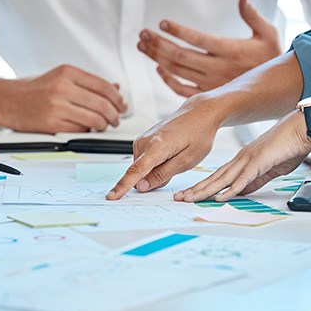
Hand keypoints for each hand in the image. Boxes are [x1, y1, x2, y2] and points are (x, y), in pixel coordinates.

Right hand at [0, 65, 127, 133]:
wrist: (6, 100)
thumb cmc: (35, 89)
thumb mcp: (61, 77)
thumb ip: (88, 83)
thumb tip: (116, 89)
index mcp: (67, 73)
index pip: (104, 87)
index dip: (118, 99)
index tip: (122, 105)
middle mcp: (63, 87)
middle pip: (103, 105)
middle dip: (114, 115)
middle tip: (116, 119)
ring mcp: (57, 106)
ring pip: (95, 120)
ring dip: (104, 125)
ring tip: (104, 125)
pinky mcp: (52, 123)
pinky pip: (81, 130)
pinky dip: (89, 131)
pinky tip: (88, 129)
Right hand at [106, 96, 220, 199]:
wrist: (198, 114)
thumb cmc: (197, 135)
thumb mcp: (187, 161)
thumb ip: (163, 175)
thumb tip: (141, 186)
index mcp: (156, 147)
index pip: (135, 171)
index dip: (122, 187)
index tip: (111, 197)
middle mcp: (144, 142)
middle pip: (139, 174)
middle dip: (154, 180)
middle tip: (176, 167)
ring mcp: (141, 140)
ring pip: (142, 170)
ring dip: (156, 172)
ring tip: (175, 157)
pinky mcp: (142, 141)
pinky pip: (144, 162)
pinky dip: (155, 165)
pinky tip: (169, 154)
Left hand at [138, 0, 280, 96]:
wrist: (276, 88)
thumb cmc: (270, 57)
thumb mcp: (267, 33)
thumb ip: (252, 15)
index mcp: (230, 50)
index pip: (198, 39)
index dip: (178, 31)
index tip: (162, 24)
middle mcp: (218, 68)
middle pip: (180, 56)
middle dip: (158, 44)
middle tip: (143, 34)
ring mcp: (211, 84)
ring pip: (177, 71)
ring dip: (158, 58)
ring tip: (144, 46)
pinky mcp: (209, 94)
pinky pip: (182, 90)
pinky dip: (168, 80)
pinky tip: (159, 68)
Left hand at [175, 112, 310, 202]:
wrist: (302, 128)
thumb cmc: (289, 146)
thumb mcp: (269, 168)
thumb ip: (255, 180)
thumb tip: (242, 192)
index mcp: (243, 160)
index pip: (218, 176)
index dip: (203, 186)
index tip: (189, 194)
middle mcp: (241, 159)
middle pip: (214, 178)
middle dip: (196, 189)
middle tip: (179, 198)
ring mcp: (249, 160)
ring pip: (222, 179)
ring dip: (206, 191)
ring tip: (190, 199)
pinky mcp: (259, 162)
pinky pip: (242, 179)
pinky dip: (231, 189)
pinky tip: (220, 197)